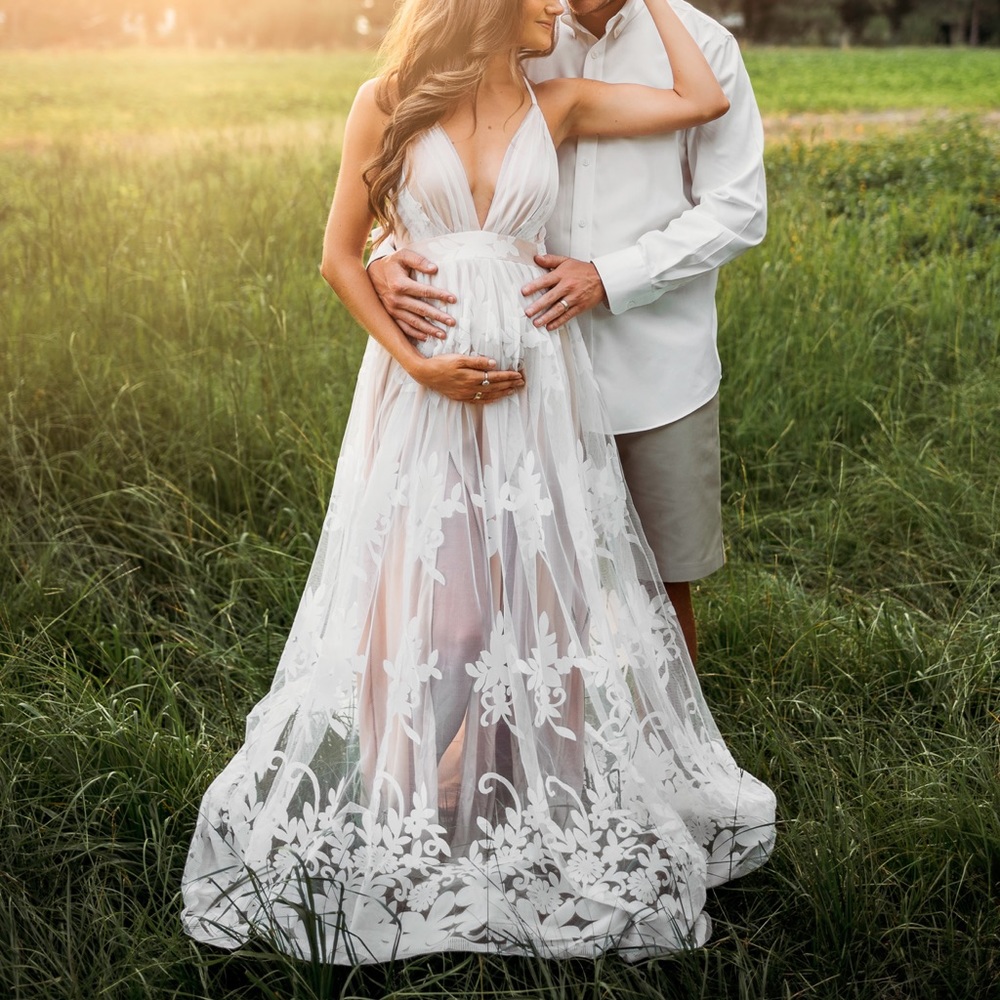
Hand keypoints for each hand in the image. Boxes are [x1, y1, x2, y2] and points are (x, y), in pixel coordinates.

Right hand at [369, 250, 457, 340]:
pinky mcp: (390, 316)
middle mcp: (396, 300)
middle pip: (421, 310)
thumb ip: (418, 260)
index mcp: (400, 284)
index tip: (453, 299)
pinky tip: (426, 337)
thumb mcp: (402, 256)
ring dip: (429, 329)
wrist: (369, 276)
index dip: (440, 295)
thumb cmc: (390, 264)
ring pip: (414, 322)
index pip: (424, 291)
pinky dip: (415, 334)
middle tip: (452, 322)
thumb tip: (434, 269)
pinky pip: (404, 328)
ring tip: (443, 335)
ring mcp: (393, 310)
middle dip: (438, 317)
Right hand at [408, 353, 524, 403]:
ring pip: (489, 395)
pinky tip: (496, 398)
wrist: (425, 374)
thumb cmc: (441, 363)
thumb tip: (493, 363)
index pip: (495, 377)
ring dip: (502, 393)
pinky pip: (479, 401)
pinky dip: (490, 399)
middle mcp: (471, 388)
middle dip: (509, 384)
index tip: (518, 375)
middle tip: (521, 383)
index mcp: (472, 377)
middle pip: (495, 387)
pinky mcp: (461, 398)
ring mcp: (466, 395)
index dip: (508, 376)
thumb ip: (476, 361)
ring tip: (513, 390)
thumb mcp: (459, 358)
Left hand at [522, 255, 606, 330]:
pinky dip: (558, 322)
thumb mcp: (566, 261)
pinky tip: (549, 326)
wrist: (602, 278)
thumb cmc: (583, 271)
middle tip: (528, 312)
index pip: (546, 280)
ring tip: (536, 322)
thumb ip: (550, 260)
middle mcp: (567, 287)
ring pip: (558, 309)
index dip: (535, 286)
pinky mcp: (579, 307)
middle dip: (539, 305)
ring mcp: (573, 298)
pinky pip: (567, 316)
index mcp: (562, 275)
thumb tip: (536, 258)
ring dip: (547, 317)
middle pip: (551, 297)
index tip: (524, 292)